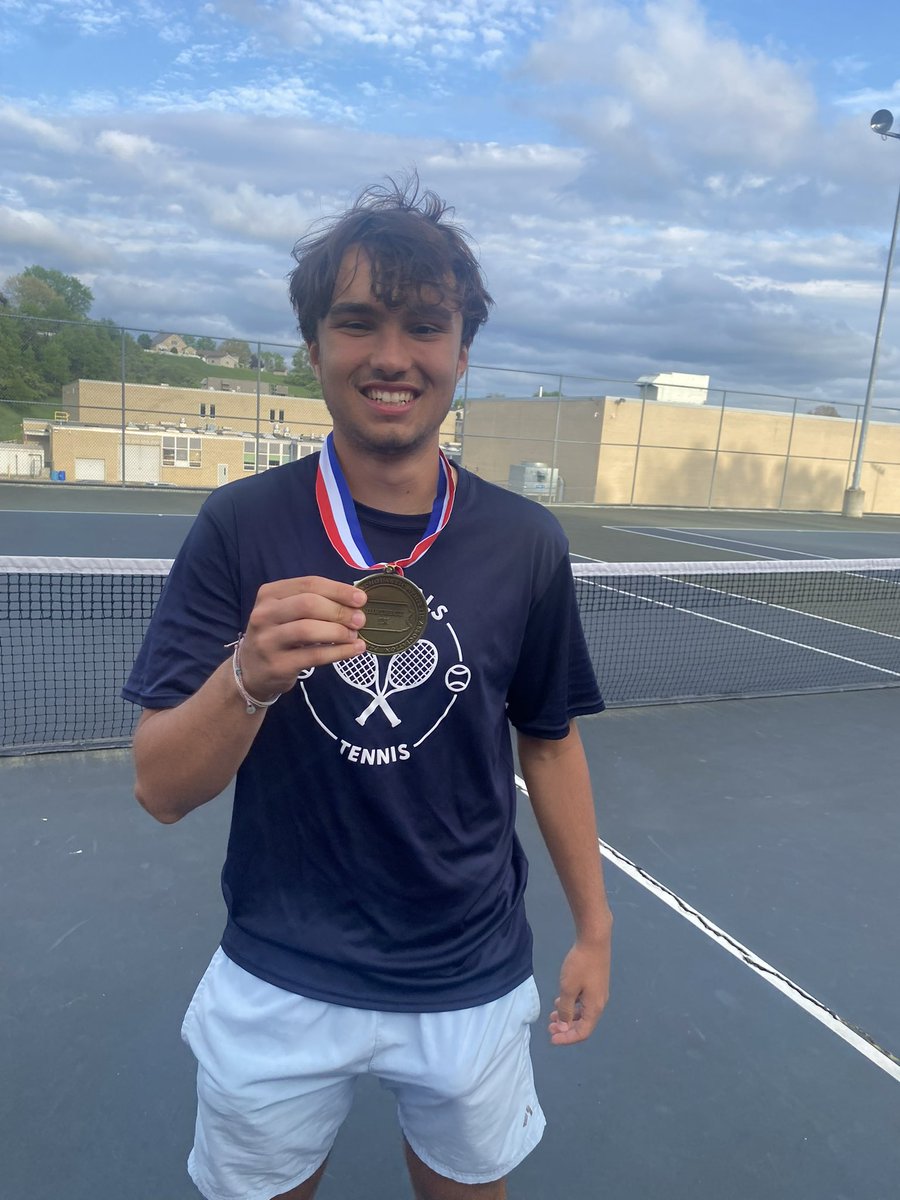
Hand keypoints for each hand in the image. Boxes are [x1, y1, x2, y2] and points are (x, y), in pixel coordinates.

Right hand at [237, 576, 367, 698]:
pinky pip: (314, 655)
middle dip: (339, 611)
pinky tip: (354, 649)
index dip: (338, 590)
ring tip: (355, 635)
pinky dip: (339, 652)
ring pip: (308, 629)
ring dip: (339, 631)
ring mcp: (268, 640)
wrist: (252, 671)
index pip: (309, 584)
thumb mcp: (287, 612)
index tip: (361, 598)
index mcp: (269, 594)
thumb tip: (355, 602)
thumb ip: (315, 602)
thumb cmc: (278, 635)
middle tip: (359, 620)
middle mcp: (264, 614)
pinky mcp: (277, 665)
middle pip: (308, 604)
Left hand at [548, 936, 610, 1045]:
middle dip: (566, 1028)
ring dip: (568, 1016)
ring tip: (552, 1015)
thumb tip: (564, 1026)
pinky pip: (583, 1002)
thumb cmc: (580, 965)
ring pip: (583, 1012)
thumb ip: (565, 1009)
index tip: (552, 1038)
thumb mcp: (568, 989)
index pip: (583, 1032)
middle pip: (584, 1024)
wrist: (594, 940)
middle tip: (549, 1027)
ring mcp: (598, 992)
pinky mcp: (596, 983)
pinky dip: (572, 1005)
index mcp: (595, 1008)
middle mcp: (599, 1003)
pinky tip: (561, 1000)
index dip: (567, 1038)